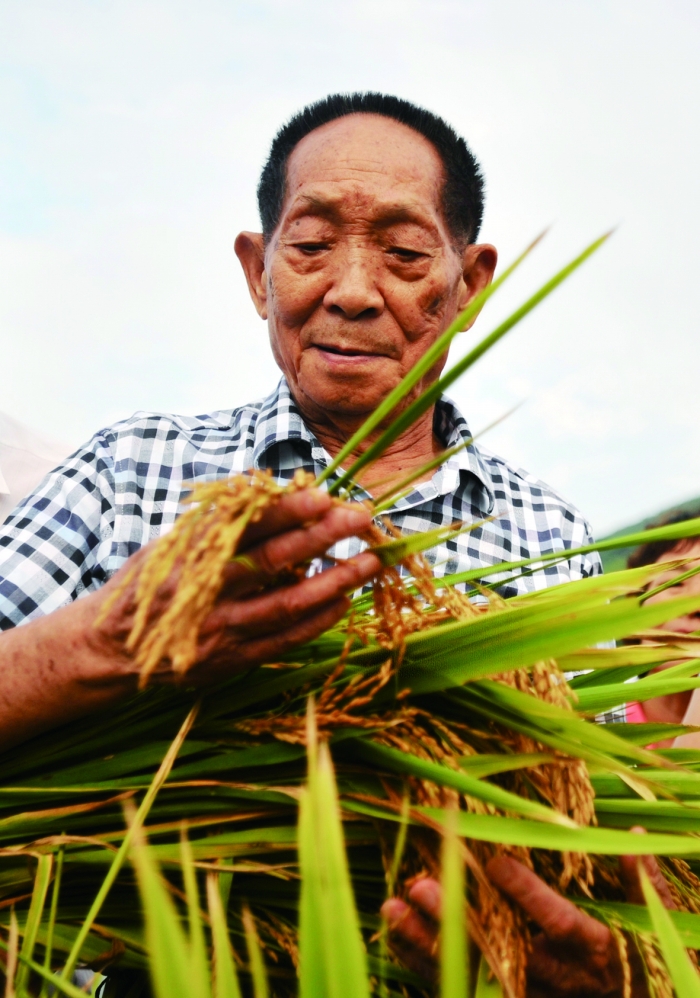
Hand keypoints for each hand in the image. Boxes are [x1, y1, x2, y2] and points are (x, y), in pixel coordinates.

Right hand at [90, 488, 380, 683]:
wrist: (111, 650)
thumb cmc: (148, 585)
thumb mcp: (170, 544)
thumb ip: (216, 522)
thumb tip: (264, 490)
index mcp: (190, 555)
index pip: (245, 526)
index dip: (287, 510)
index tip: (323, 495)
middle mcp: (207, 591)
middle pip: (273, 561)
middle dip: (321, 537)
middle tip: (360, 518)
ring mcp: (221, 629)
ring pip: (288, 604)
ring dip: (334, 582)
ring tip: (370, 562)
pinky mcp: (232, 659)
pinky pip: (285, 639)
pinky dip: (318, 620)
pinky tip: (344, 601)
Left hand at [382, 848, 674, 996]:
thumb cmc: (639, 957)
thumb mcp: (651, 921)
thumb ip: (640, 881)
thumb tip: (630, 834)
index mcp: (594, 952)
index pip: (559, 925)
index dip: (530, 897)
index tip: (497, 864)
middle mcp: (555, 978)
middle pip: (500, 951)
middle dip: (458, 920)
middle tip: (420, 885)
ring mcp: (525, 994)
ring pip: (470, 971)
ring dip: (427, 942)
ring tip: (392, 906)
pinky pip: (458, 984)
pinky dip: (423, 960)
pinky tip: (394, 930)